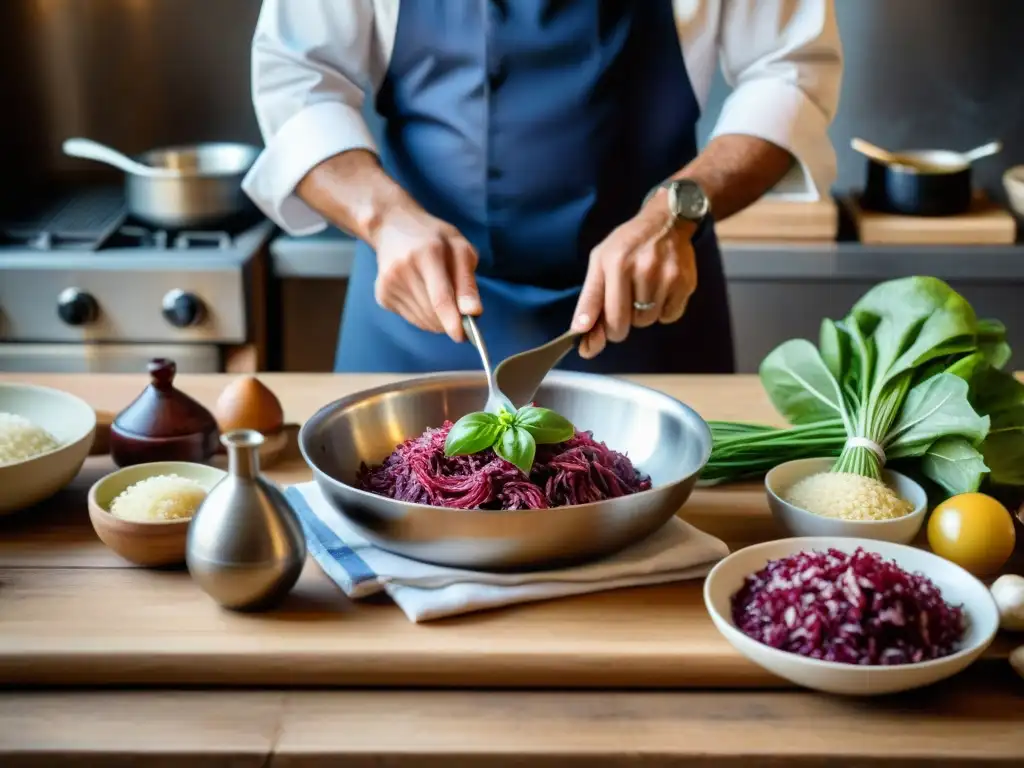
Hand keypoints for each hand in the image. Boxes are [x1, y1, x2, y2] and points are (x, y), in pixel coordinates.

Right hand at [371, 207, 481, 340]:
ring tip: (440, 295)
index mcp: (427, 253)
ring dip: (439, 319)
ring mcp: (389, 284)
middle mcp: (403, 269)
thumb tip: (473, 312)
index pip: (440, 298)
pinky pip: (412, 319)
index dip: (452, 321)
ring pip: (423, 321)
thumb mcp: (459, 248)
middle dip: (451, 321)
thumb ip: (468, 281)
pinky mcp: (382, 296)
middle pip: (432, 313)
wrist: (392, 226)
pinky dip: (425, 316)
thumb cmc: (434, 237)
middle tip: (461, 312)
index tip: (462, 336)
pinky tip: (424, 294)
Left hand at [572, 197, 697, 358]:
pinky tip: (659, 291)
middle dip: (618, 326)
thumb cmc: (627, 244)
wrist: (666, 221)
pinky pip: (669, 316)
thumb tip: (580, 332)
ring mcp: (668, 276)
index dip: (600, 334)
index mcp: (617, 264)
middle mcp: (643, 269)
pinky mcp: (685, 283)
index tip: (592, 343)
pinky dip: (661, 311)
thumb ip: (590, 298)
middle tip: (620, 310)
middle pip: (627, 323)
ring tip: (642, 291)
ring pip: (647, 321)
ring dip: (641, 314)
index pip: (610, 315)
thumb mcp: (600, 261)